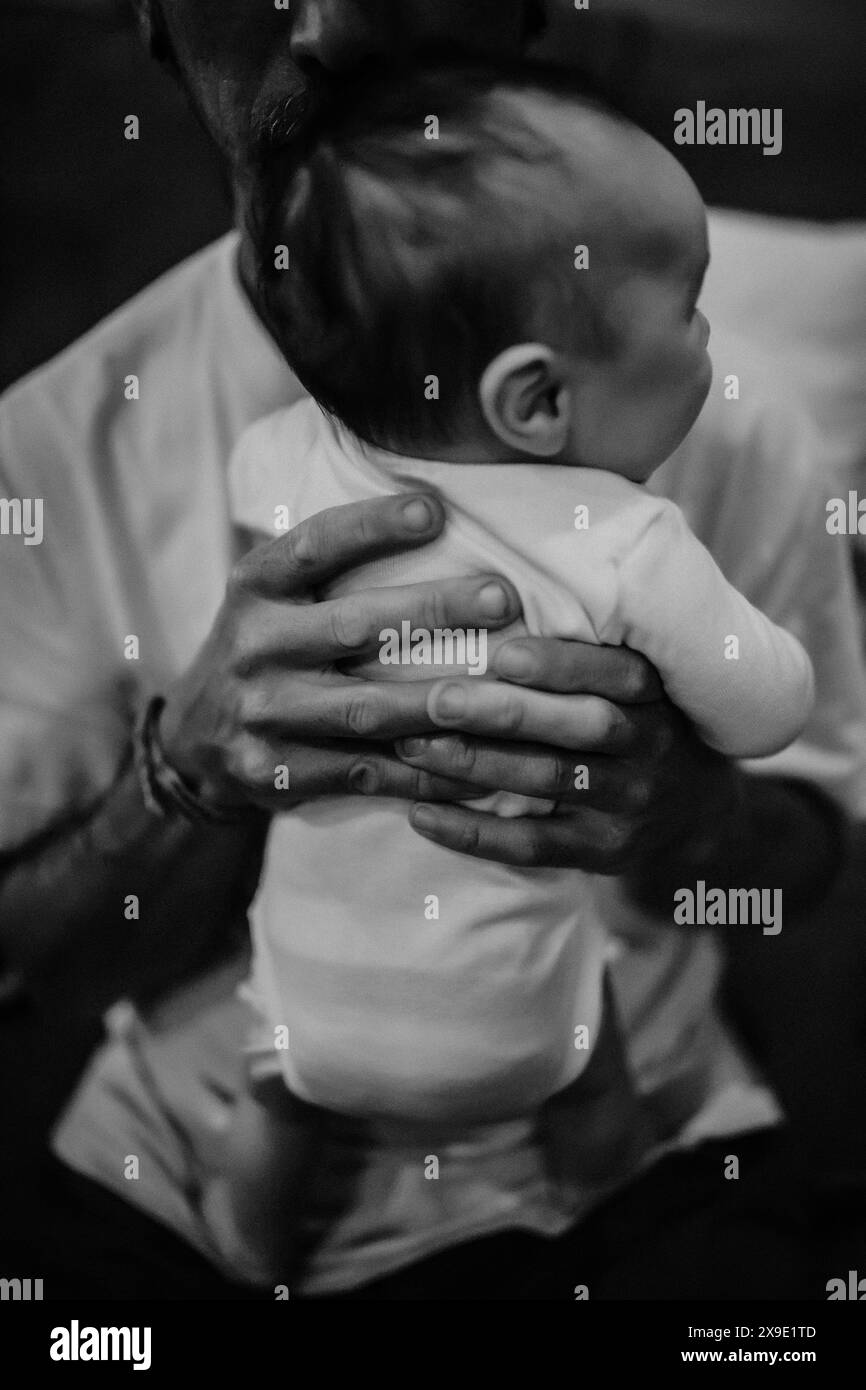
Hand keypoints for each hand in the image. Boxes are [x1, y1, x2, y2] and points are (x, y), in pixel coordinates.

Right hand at [159, 494, 520, 811]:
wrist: (195, 738)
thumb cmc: (267, 645)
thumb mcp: (274, 593)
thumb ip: (332, 564)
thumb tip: (438, 512)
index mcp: (255, 587)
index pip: (314, 546)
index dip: (371, 527)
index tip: (434, 510)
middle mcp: (254, 646)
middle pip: (352, 626)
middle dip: (432, 610)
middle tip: (502, 597)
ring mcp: (264, 714)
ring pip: (367, 709)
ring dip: (442, 701)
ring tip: (508, 690)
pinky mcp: (279, 774)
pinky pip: (368, 773)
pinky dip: (429, 772)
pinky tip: (483, 767)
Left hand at [397, 635, 737, 871]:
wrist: (698, 818)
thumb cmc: (639, 727)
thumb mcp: (637, 687)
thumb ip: (584, 653)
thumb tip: (488, 594)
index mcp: (655, 694)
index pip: (617, 672)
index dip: (562, 663)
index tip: (503, 652)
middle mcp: (649, 746)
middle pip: (579, 725)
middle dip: (505, 712)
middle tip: (437, 698)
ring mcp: (628, 802)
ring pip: (551, 780)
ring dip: (478, 764)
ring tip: (414, 746)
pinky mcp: (602, 851)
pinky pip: (534, 845)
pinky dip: (476, 833)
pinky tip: (422, 816)